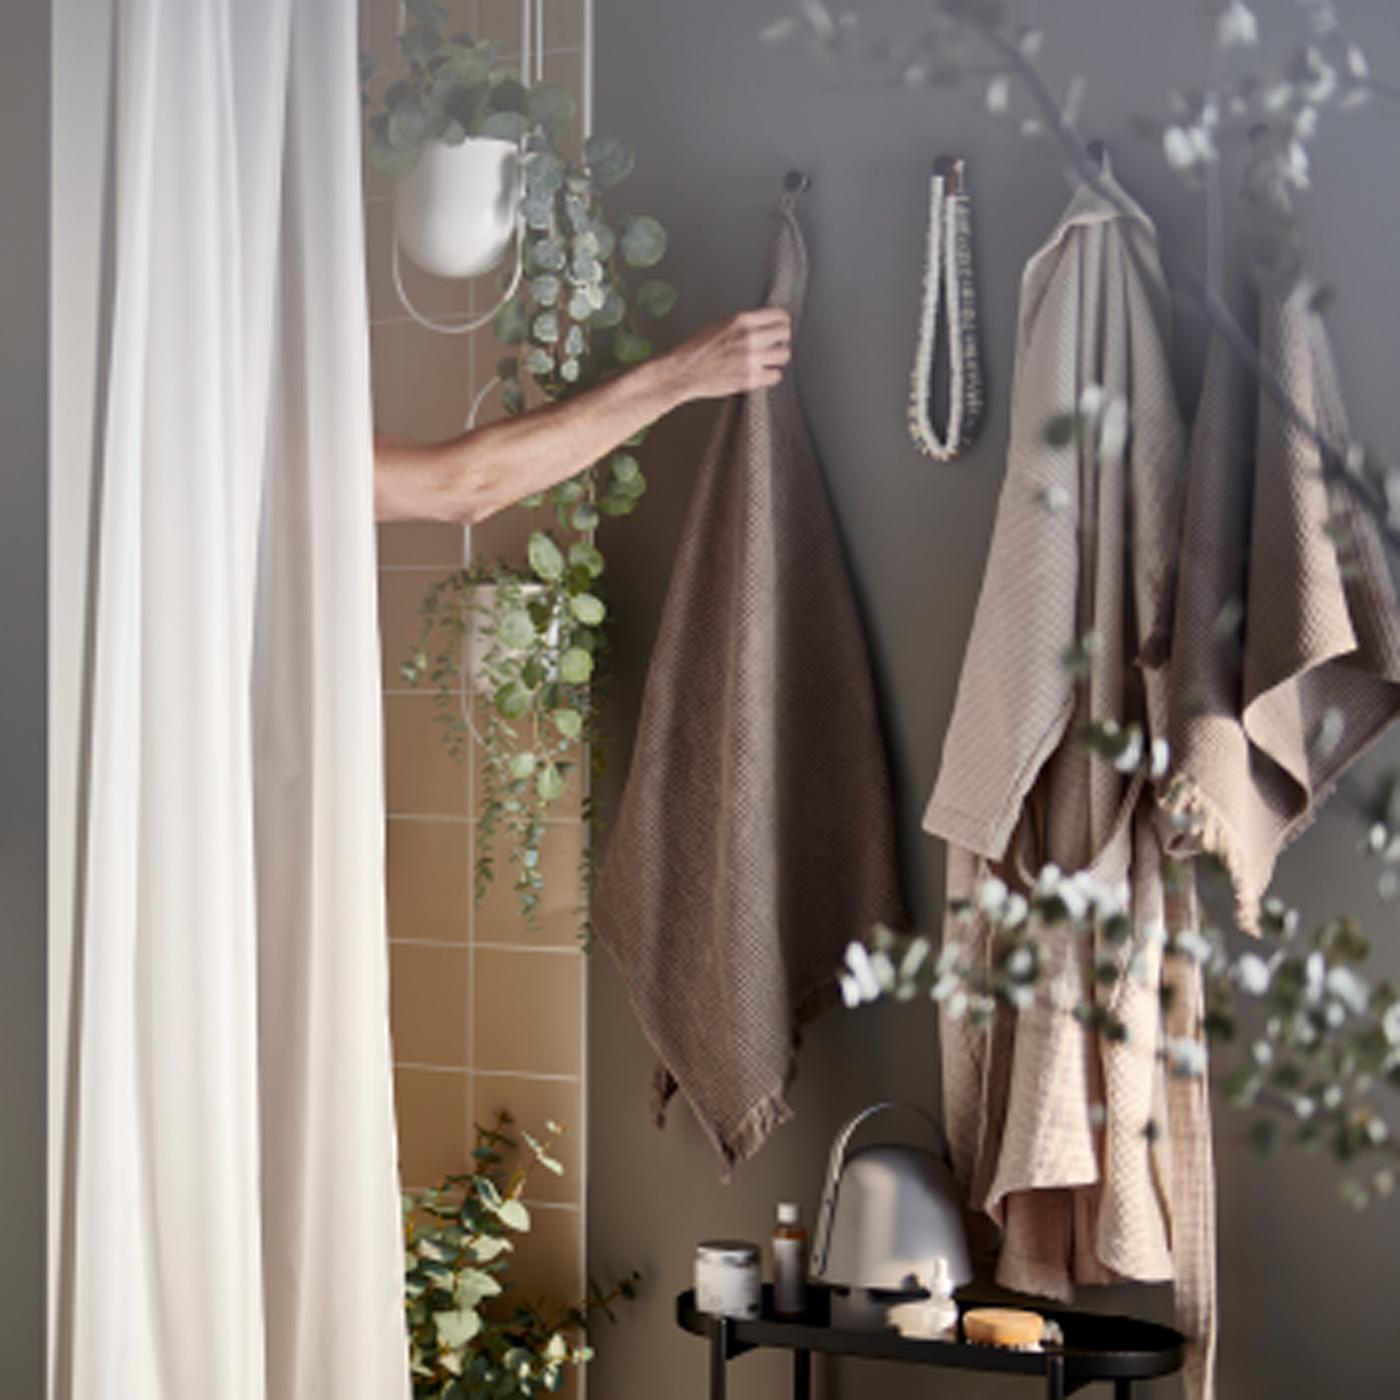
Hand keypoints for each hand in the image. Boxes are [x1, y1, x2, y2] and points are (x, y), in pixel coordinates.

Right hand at [659, 308, 792, 403]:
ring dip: (777, 357)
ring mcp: (751, 360)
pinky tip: (762, 373)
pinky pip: (775, 376)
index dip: (782, 321)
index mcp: (742, 321)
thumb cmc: (696, 350)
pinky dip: (770, 375)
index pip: (779, 316)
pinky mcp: (750, 379)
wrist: (683, 372)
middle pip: (785, 335)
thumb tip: (763, 325)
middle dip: (781, 339)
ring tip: (768, 359)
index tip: (782, 325)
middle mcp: (749, 338)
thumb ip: (744, 325)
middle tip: (776, 343)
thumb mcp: (720, 325)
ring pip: (784, 355)